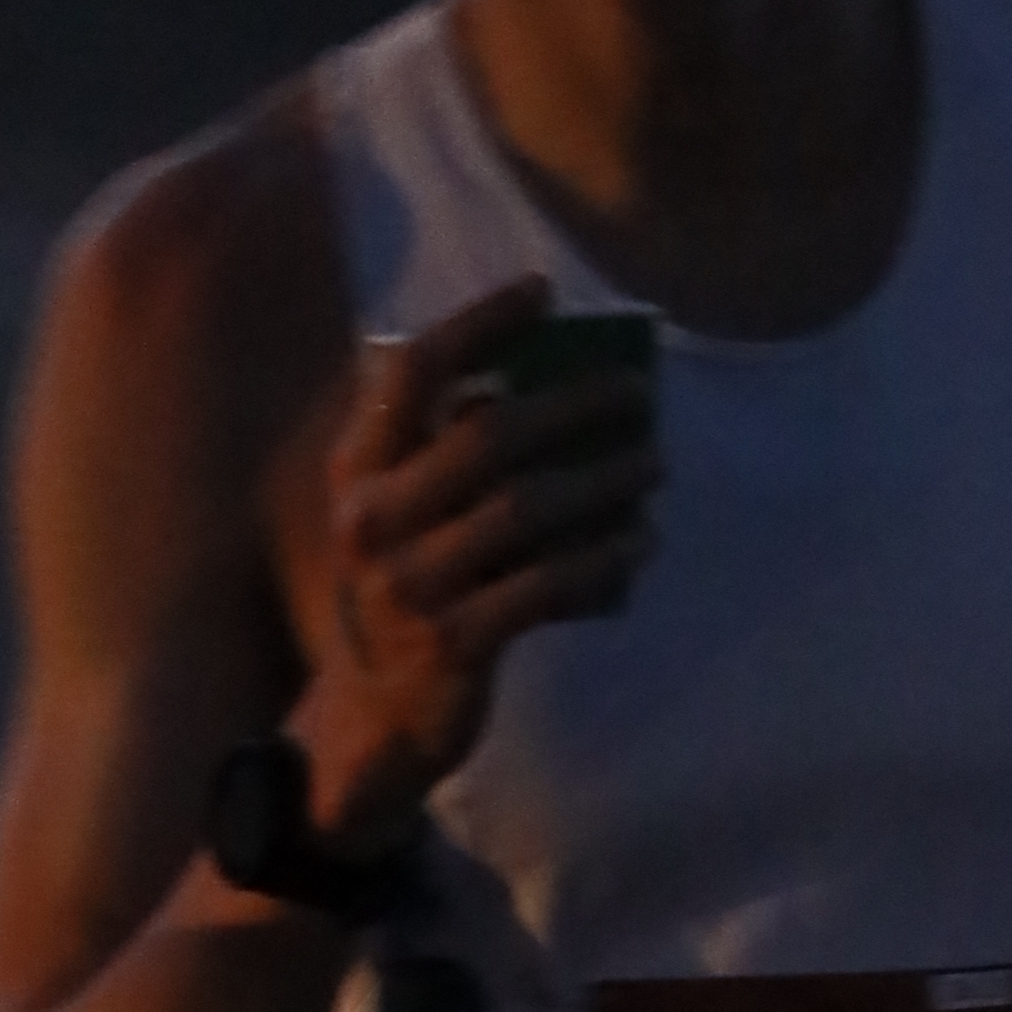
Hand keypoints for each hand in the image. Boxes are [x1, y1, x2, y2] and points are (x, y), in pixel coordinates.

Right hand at [296, 278, 660, 849]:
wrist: (373, 719)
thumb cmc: (408, 593)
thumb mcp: (404, 517)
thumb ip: (449, 455)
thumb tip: (548, 386)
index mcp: (357, 471)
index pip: (412, 372)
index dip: (478, 323)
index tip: (544, 291)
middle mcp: (374, 521)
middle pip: (486, 437)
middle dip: (573, 405)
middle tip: (638, 391)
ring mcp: (411, 586)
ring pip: (527, 511)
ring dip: (604, 481)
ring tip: (654, 466)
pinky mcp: (455, 644)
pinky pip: (547, 585)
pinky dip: (603, 558)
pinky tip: (642, 541)